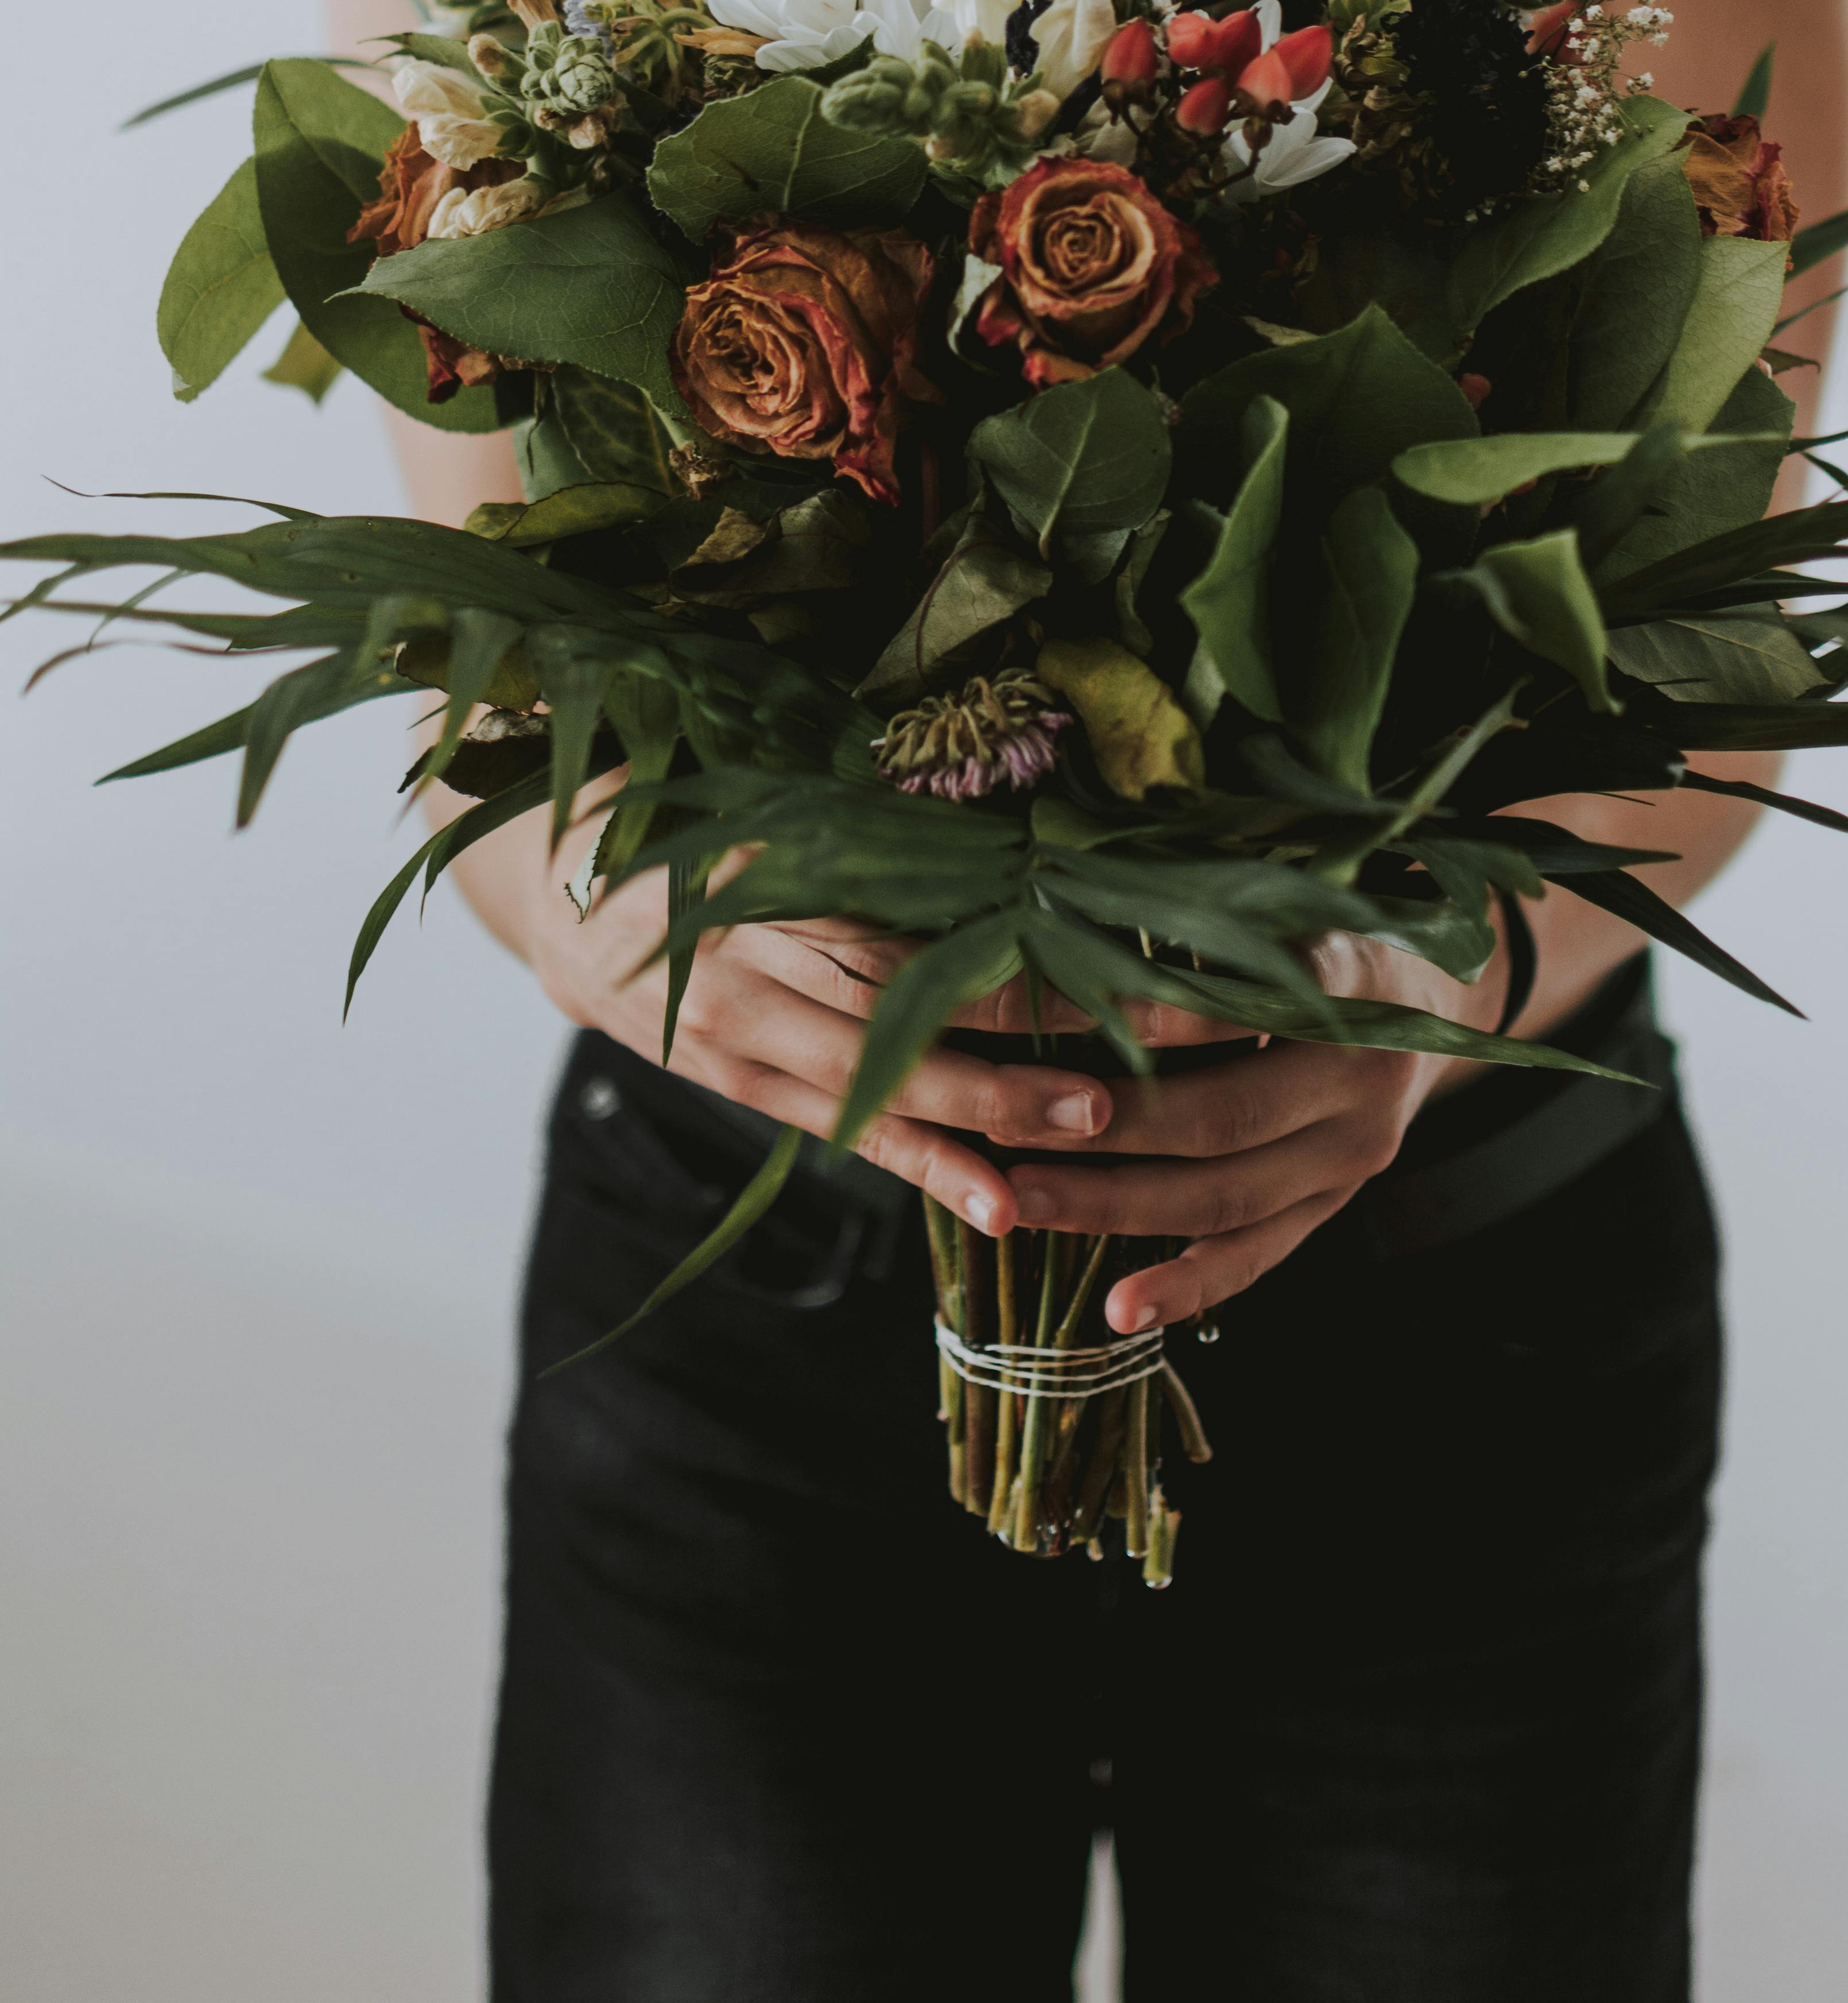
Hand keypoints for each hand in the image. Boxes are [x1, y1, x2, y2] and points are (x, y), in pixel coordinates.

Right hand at [516, 812, 1245, 1240]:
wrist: (558, 896)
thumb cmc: (688, 822)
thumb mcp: (771, 796)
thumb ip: (875, 817)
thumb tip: (1018, 820)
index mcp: (766, 874)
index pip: (912, 920)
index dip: (1017, 944)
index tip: (1113, 951)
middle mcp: (752, 964)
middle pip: (911, 1007)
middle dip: (1030, 1039)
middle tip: (1134, 1064)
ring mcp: (740, 1037)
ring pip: (884, 1083)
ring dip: (992, 1113)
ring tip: (1092, 1134)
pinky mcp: (741, 1088)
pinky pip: (847, 1133)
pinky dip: (927, 1168)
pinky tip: (1000, 1206)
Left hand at [1000, 930, 1507, 1335]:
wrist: (1439, 1000)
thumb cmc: (1327, 932)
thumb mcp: (1293, 901)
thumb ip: (1214, 915)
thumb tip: (1070, 907)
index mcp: (1351, 981)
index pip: (1239, 1004)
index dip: (1143, 1016)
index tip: (1042, 1014)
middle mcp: (1362, 1074)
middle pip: (1226, 1115)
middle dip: (1106, 1129)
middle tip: (1004, 1125)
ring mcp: (1355, 1151)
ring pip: (1231, 1194)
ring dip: (1120, 1206)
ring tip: (1023, 1204)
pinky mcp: (1336, 1200)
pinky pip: (1260, 1253)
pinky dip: (1188, 1283)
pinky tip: (1118, 1309)